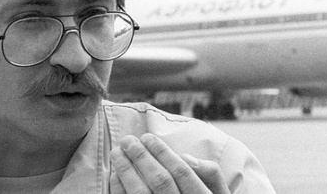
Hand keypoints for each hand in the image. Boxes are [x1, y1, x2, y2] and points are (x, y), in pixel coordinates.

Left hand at [110, 133, 229, 193]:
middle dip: (141, 157)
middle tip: (127, 141)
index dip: (162, 152)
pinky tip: (116, 176)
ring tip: (117, 153)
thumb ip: (210, 174)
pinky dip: (120, 189)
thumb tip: (185, 156)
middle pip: (160, 181)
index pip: (182, 172)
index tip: (146, 137)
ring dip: (126, 170)